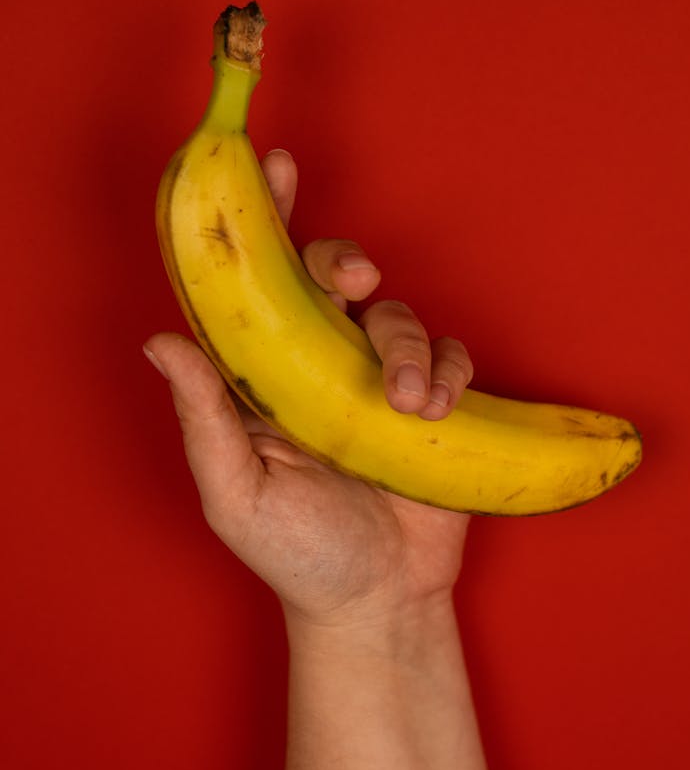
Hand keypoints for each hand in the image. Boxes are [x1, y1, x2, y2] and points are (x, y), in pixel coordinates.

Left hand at [144, 149, 474, 631]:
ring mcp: (379, 383)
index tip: (274, 166)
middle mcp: (321, 369)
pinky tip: (436, 408)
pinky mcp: (435, 404)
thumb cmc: (297, 554)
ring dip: (406, 345)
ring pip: (398, 314)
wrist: (377, 604)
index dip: (267, 224)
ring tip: (406, 405)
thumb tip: (159, 342)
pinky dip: (449, 367)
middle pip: (332, 278)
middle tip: (359, 282)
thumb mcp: (236, 492)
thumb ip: (203, 416)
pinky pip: (451, 354)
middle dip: (344, 262)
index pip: (260, 289)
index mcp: (267, 380)